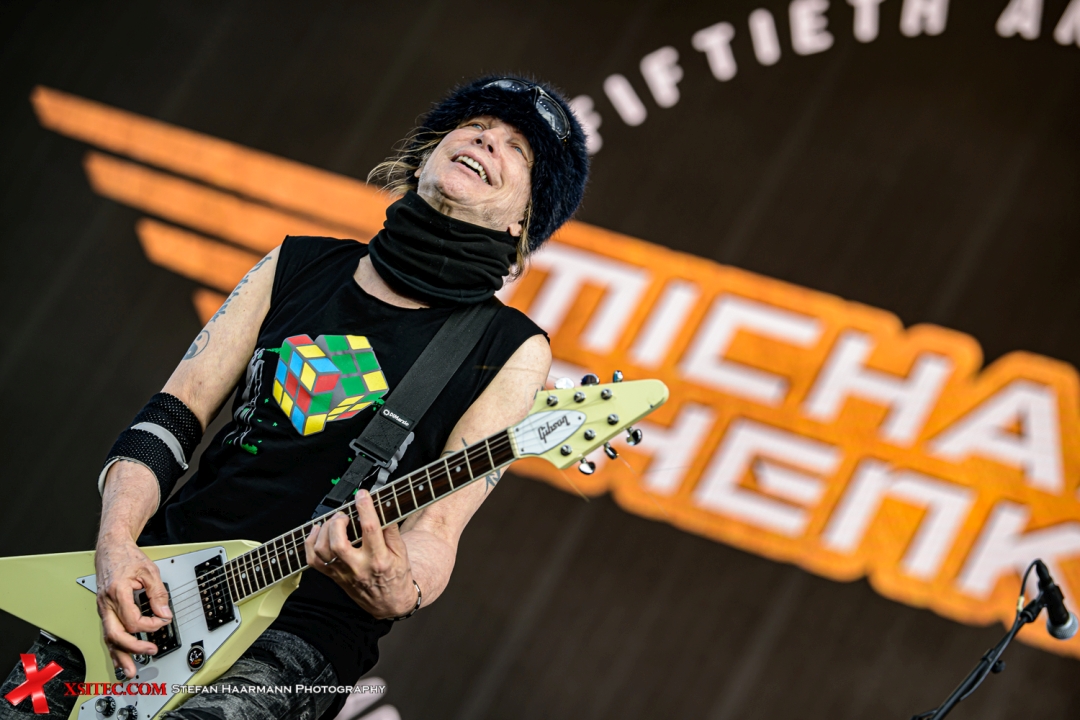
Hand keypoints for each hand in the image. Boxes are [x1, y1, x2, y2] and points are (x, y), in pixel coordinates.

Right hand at [94, 532, 171, 677]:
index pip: (133, 620)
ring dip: (120, 656)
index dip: (151, 625)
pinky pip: (108, 633)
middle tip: (151, 652)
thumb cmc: (127, 558)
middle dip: (133, 648)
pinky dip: (115, 648)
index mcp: (117, 593)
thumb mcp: (149, 571)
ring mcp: (103, 609)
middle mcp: (106, 604)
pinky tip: (121, 659)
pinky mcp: (105, 612)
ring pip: (109, 638)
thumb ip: (158, 594)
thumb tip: (165, 614)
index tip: (162, 620)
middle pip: (116, 634)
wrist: (111, 550)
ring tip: (130, 671)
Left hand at [305, 491, 417, 618]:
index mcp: (379, 559)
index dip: (365, 508)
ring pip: (322, 551)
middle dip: (338, 522)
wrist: (389, 602)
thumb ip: (391, 530)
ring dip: (324, 530)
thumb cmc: (396, 575)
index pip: (370, 530)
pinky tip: (318, 531)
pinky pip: (313, 561)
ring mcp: (343, 573)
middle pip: (338, 543)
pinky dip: (310, 543)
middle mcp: (358, 567)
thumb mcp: (402, 552)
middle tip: (344, 514)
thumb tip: (381, 509)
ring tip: (334, 521)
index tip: (362, 495)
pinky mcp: (334, 576)